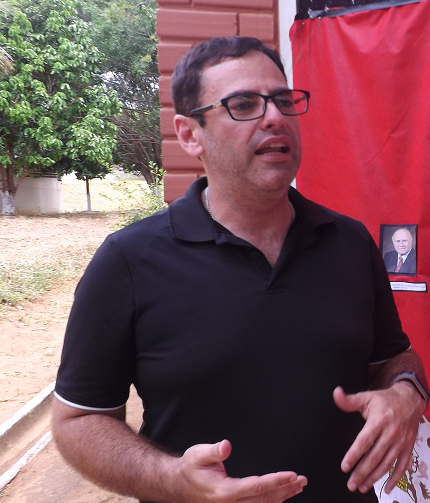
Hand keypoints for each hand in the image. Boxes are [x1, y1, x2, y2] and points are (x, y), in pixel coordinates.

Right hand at [175, 439, 306, 502]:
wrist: (178, 486)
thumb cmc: (190, 468)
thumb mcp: (198, 454)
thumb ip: (214, 451)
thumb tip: (226, 445)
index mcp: (225, 492)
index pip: (257, 486)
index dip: (276, 481)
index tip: (292, 475)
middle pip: (265, 499)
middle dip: (285, 490)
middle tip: (302, 481)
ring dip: (282, 497)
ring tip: (297, 487)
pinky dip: (272, 501)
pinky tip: (280, 496)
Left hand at [333, 384, 423, 494]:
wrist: (410, 400)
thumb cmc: (385, 400)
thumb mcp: (366, 397)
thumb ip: (349, 400)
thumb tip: (336, 393)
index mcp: (379, 421)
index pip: (364, 441)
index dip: (354, 455)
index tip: (345, 466)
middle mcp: (391, 433)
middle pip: (374, 456)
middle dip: (362, 472)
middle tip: (351, 483)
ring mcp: (401, 443)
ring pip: (386, 464)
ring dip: (374, 478)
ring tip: (362, 486)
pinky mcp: (408, 448)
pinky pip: (402, 466)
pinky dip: (395, 479)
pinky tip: (387, 488)